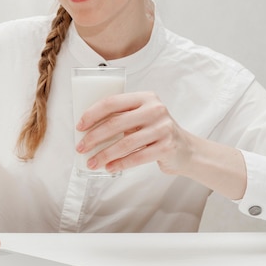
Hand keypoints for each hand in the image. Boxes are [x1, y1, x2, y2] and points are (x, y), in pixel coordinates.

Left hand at [75, 91, 193, 175]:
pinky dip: (120, 164)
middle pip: (116, 123)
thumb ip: (121, 117)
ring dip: (104, 155)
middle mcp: (155, 110)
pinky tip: (109, 168)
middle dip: (94, 137)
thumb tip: (87, 129)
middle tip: (81, 148)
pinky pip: (137, 157)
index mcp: (145, 97)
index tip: (80, 126)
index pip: (112, 102)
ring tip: (92, 162)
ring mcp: (163, 128)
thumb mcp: (141, 117)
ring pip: (125, 143)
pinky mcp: (166, 147)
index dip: (92, 114)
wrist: (186, 149)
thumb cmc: (155, 131)